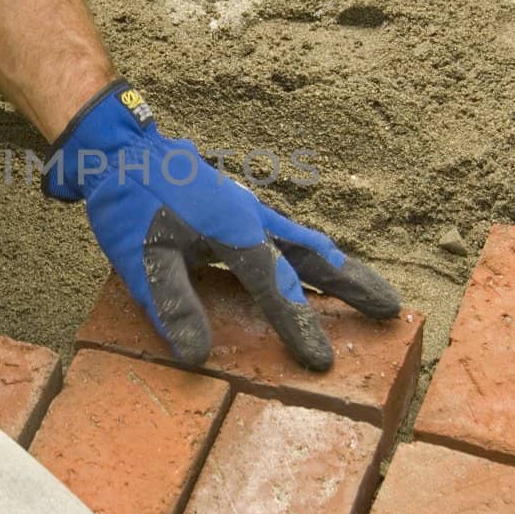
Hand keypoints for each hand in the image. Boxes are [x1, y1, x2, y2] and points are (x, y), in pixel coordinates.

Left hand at [46, 80, 400, 370]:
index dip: (299, 326)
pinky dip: (314, 255)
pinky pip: (290, 235)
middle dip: (354, 286)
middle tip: (393, 311)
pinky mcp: (242, 208)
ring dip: (341, 270)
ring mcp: (252, 210)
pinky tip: (318, 268)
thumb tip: (198, 357)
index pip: (277, 286)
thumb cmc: (129, 202)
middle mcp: (254, 219)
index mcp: (235, 231)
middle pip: (316, 258)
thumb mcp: (140, 257)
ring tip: (373, 294)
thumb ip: (171, 305)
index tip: (323, 362)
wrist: (121, 151)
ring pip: (309, 244)